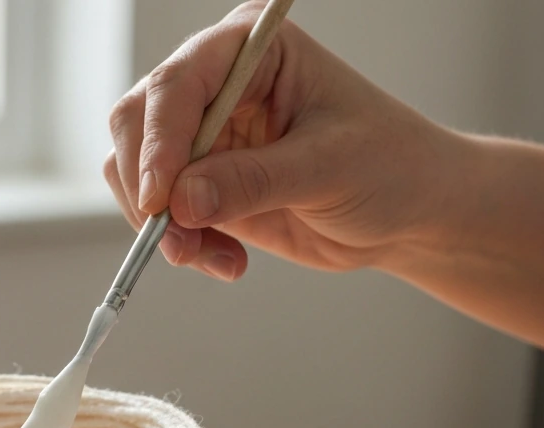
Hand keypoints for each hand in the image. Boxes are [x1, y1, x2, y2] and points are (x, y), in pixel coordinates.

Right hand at [106, 1, 458, 279]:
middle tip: (180, 241)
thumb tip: (181, 202)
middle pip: (137, 124)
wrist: (407, 211)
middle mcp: (215, 84)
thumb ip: (253, 181)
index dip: (159, 142)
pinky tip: (227, 260)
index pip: (177, 85)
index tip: (161, 200)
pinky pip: (158, 213)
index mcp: (250, 51)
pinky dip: (181, 244)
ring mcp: (203, 135)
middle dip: (150, 188)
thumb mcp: (328, 168)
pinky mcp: (199, 183)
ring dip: (164, 225)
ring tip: (215, 256)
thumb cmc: (389, 165)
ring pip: (135, 173)